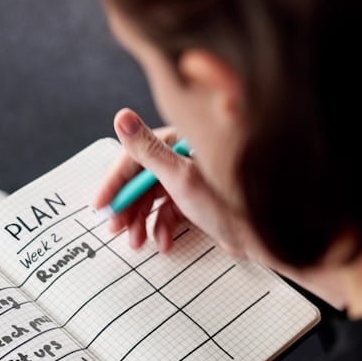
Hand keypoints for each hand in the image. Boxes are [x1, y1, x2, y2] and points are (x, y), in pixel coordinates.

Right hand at [93, 108, 260, 259]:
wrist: (260, 237)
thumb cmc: (228, 204)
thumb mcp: (180, 177)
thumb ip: (146, 150)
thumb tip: (122, 118)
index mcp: (179, 141)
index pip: (134, 156)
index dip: (115, 182)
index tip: (101, 205)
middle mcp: (183, 154)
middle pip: (141, 179)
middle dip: (128, 207)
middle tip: (115, 228)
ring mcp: (189, 176)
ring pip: (152, 197)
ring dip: (141, 221)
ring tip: (136, 242)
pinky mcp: (195, 197)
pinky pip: (168, 210)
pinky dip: (161, 227)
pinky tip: (163, 242)